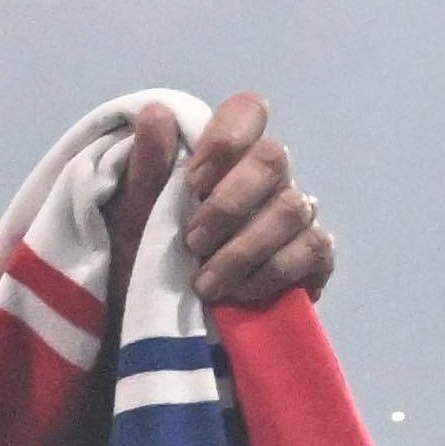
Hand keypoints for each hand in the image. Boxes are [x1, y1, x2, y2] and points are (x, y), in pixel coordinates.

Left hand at [101, 87, 335, 310]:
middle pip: (273, 157)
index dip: (226, 140)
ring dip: (244, 249)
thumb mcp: (131, 222)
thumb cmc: (142, 267)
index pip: (247, 112)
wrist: (157, 333)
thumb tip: (156, 113)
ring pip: (294, 206)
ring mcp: (293, 216)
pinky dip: (273, 272)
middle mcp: (265, 179)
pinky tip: (240, 294)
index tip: (192, 183)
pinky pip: (312, 248)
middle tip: (193, 244)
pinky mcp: (311, 258)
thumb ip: (145, 171)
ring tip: (206, 284)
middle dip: (230, 204)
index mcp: (223, 158)